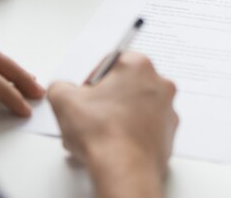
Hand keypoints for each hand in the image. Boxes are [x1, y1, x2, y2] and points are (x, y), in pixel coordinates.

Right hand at [48, 52, 177, 197]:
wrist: (124, 168)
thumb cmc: (103, 133)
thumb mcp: (64, 100)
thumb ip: (61, 86)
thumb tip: (63, 90)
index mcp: (138, 65)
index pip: (112, 62)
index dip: (94, 79)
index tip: (87, 93)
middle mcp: (159, 83)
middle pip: (127, 84)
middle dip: (109, 97)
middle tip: (92, 113)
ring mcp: (168, 108)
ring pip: (138, 106)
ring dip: (121, 115)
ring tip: (102, 132)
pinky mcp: (170, 132)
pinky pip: (148, 126)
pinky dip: (134, 131)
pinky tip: (116, 142)